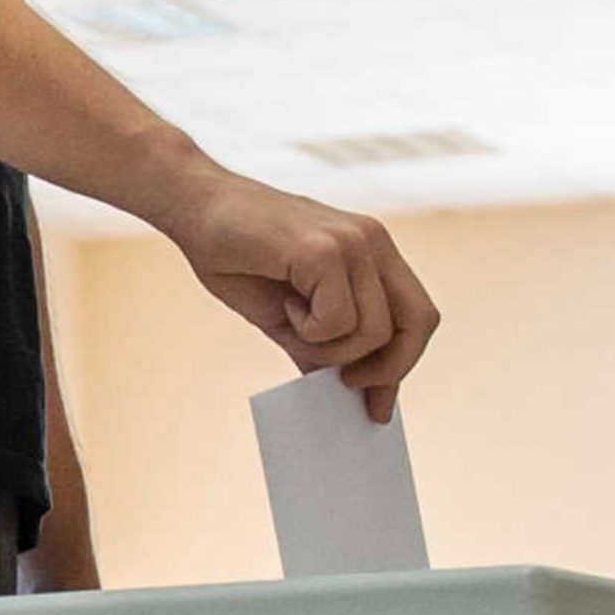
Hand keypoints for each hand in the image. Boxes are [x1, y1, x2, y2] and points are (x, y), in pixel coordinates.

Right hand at [154, 165, 439, 421]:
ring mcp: (352, 243)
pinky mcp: (323, 250)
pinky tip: (285, 302)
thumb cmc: (240, 257)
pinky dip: (306, 330)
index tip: (377, 405)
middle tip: (344, 383)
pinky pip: (336, 322)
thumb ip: (327, 347)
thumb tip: (350, 395)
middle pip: (417, 324)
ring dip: (327, 348)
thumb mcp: (293, 315)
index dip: (402, 364)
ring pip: (372, 332)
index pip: (418, 316)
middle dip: (386, 369)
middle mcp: (373, 243)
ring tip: (293, 320)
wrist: (196, 209)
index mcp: (374, 252)